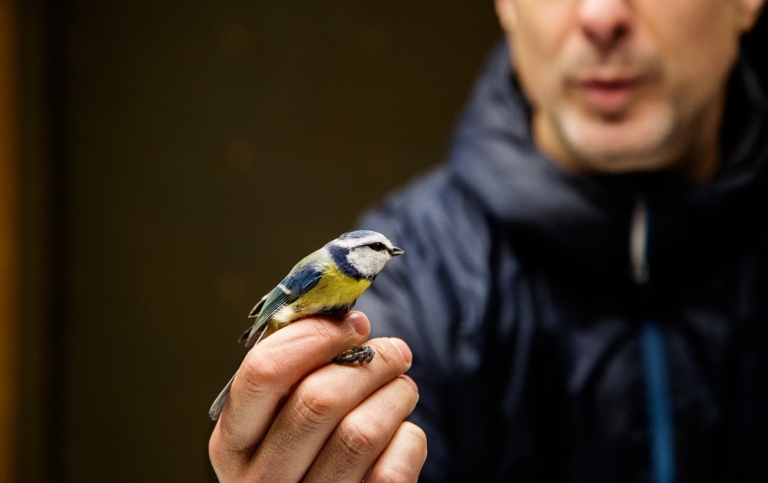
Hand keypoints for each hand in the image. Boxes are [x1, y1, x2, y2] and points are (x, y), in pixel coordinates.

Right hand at [209, 311, 426, 481]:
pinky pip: (391, 470)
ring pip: (359, 433)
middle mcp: (261, 481)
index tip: (352, 325)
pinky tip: (401, 430)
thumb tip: (343, 319)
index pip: (262, 373)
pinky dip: (407, 439)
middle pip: (317, 400)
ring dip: (394, 395)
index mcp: (231, 444)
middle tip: (394, 351)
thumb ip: (297, 368)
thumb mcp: (279, 415)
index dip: (314, 337)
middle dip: (368, 363)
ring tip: (402, 387)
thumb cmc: (307, 449)